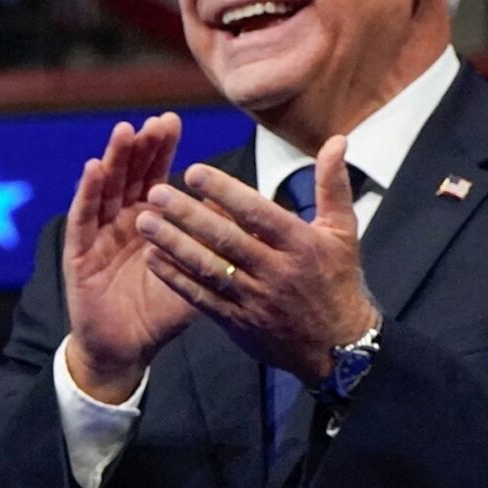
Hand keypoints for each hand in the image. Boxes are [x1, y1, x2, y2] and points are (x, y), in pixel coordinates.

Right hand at [61, 113, 192, 400]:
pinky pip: (83, 218)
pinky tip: (93, 168)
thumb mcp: (196, 274)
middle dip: (141, 146)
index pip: (154, 175)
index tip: (172, 121)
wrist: (127, 348)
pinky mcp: (79, 252)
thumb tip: (244, 210)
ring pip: (105, 188)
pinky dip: (86, 192)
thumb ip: (213, 244)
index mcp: (149, 221)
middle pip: (129, 174)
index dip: (161, 149)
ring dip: (114, 159)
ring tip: (125, 131)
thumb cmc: (161, 312)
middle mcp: (121, 220)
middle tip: (155, 120)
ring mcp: (98, 234)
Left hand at [136, 136, 378, 383]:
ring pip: (207, 268)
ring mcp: (254, 300)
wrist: (337, 348)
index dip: (224, 192)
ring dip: (172, 244)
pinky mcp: (236, 322)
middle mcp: (276, 272)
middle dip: (187, 215)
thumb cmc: (336, 280)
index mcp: (300, 245)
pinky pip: (200, 298)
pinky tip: (151, 257)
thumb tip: (336, 139)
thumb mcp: (343, 232)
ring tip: (143, 221)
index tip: (192, 171)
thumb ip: (333, 185)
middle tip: (155, 192)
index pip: (257, 213)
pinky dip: (174, 278)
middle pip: (226, 239)